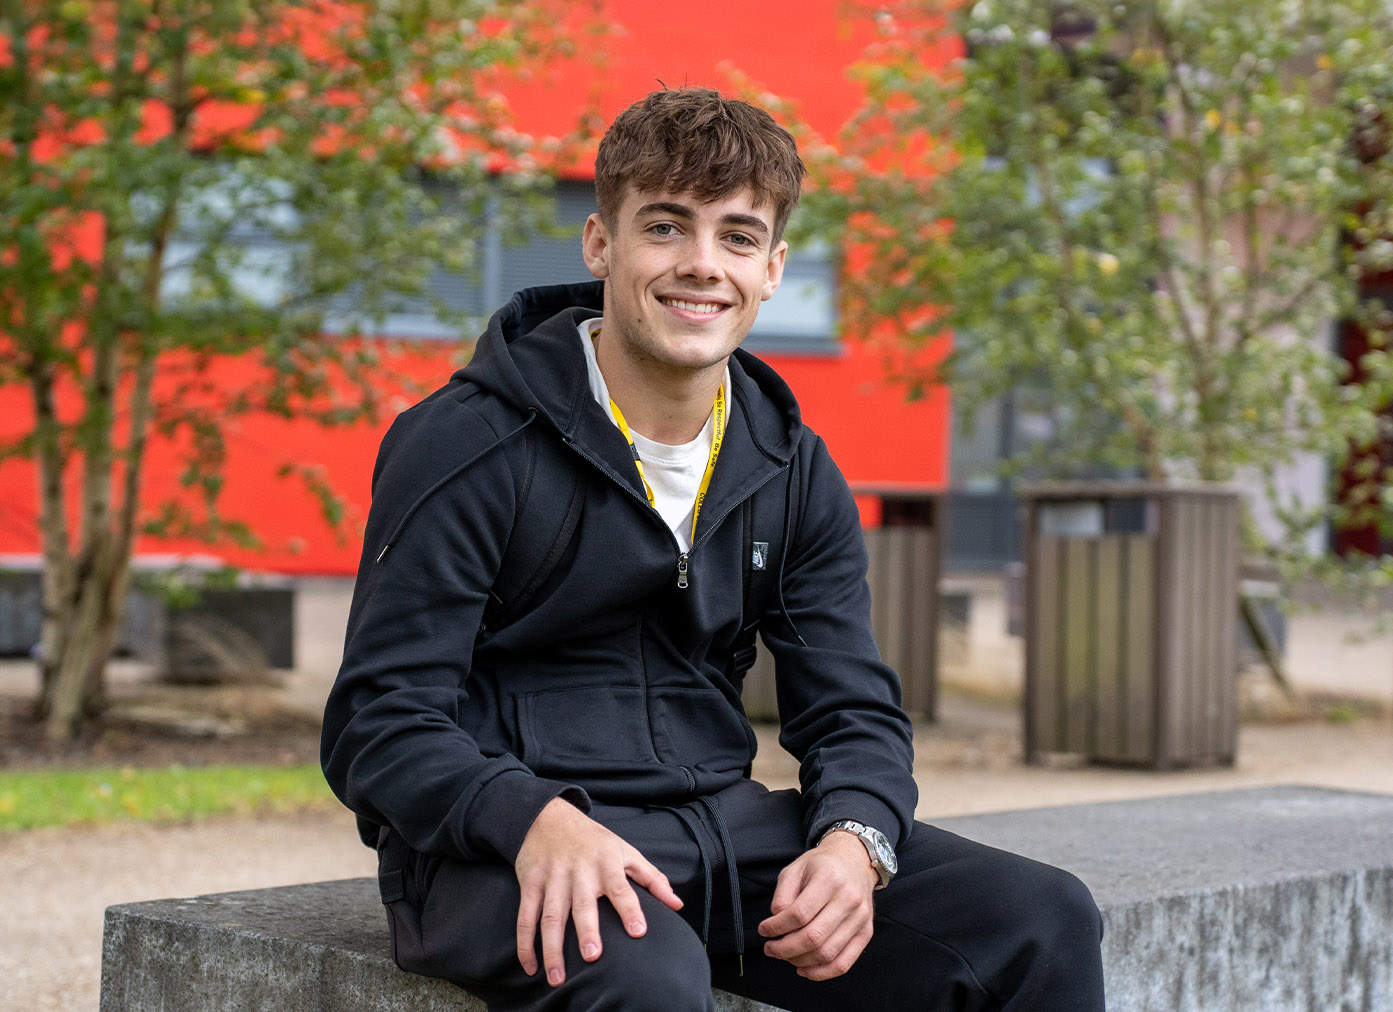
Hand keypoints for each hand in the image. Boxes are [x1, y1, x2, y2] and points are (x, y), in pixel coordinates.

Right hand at [514, 797, 682, 986]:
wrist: (549, 817)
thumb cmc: (595, 840)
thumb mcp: (626, 852)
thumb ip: (653, 879)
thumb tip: (678, 904)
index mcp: (606, 863)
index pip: (621, 887)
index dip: (630, 909)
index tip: (638, 932)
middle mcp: (579, 871)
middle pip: (582, 904)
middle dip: (587, 930)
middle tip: (592, 956)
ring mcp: (553, 878)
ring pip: (551, 915)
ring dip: (552, 947)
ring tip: (557, 977)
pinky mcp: (531, 883)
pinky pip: (526, 915)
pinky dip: (525, 942)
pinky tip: (530, 966)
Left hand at [756, 830, 877, 979]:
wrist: (854, 860)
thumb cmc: (822, 865)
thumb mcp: (795, 868)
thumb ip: (782, 895)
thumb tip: (776, 922)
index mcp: (830, 879)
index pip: (799, 913)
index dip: (776, 927)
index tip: (764, 930)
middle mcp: (849, 899)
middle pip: (813, 937)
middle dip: (784, 949)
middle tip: (770, 948)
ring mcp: (860, 918)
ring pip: (827, 953)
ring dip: (799, 961)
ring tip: (784, 955)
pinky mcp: (865, 932)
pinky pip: (843, 963)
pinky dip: (821, 972)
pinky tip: (804, 968)